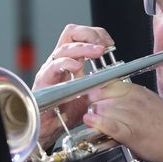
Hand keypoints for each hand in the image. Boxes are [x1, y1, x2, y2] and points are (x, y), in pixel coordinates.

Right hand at [33, 24, 113, 146]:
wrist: (50, 127)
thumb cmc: (66, 112)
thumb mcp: (90, 94)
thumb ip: (101, 83)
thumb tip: (118, 77)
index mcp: (70, 60)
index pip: (81, 36)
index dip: (96, 34)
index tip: (109, 43)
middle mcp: (59, 60)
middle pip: (71, 33)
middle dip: (89, 34)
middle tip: (103, 45)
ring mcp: (51, 69)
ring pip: (64, 47)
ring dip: (83, 48)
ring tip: (97, 52)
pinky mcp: (44, 80)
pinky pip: (53, 66)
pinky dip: (66, 63)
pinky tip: (77, 65)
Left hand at [82, 81, 162, 161]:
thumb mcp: (149, 102)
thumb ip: (130, 99)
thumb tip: (112, 100)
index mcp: (137, 91)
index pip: (106, 83)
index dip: (95, 91)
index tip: (91, 97)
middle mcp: (132, 100)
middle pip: (100, 96)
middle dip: (92, 104)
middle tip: (92, 111)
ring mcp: (130, 115)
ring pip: (101, 109)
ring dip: (94, 116)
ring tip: (94, 122)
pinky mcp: (129, 132)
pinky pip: (106, 124)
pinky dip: (96, 123)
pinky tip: (92, 123)